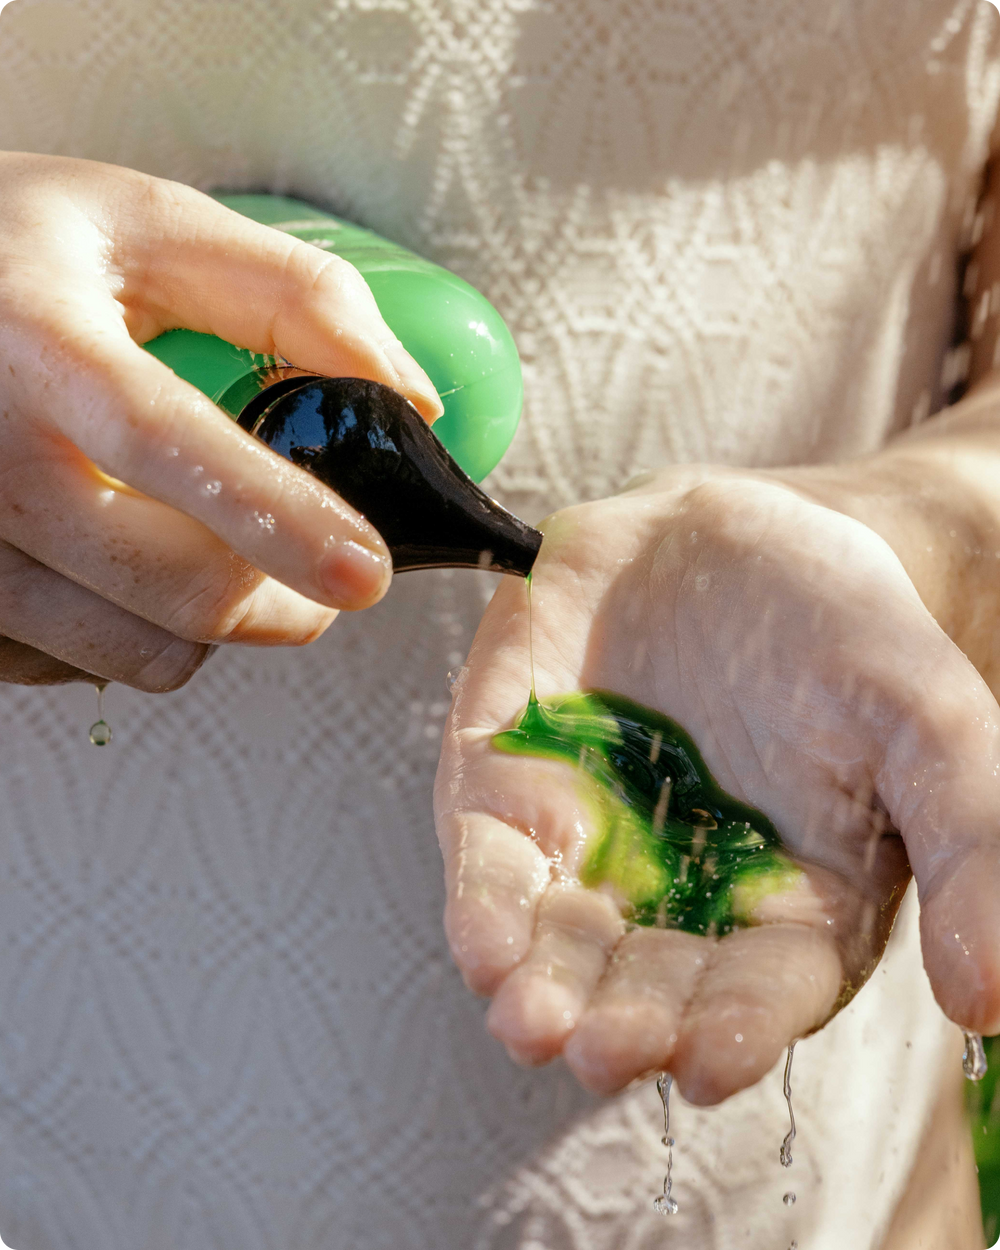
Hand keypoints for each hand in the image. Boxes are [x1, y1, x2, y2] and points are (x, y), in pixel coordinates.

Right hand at [0, 152, 441, 688]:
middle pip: (177, 591)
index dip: (279, 518)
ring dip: (217, 619)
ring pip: (144, 652)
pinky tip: (123, 559)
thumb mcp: (147, 227)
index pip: (167, 448)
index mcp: (38, 347)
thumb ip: (293, 296)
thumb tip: (411, 395)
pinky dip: (135, 629)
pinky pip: (84, 667)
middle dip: (289, 598)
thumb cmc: (13, 258)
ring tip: (214, 546)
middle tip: (325, 561)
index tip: (365, 570)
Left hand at [435, 467, 999, 1103]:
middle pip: (645, 982)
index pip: (760, 988)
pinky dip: (484, 900)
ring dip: (538, 987)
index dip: (738, 1028)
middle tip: (605, 1050)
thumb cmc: (849, 638)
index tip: (715, 1062)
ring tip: (529, 1021)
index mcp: (787, 903)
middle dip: (622, 1021)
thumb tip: (987, 1004)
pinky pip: (492, 854)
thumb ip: (971, 847)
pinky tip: (482, 944)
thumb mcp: (928, 724)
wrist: (749, 532)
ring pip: (557, 938)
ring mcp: (592, 839)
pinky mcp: (519, 781)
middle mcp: (680, 892)